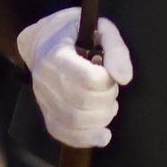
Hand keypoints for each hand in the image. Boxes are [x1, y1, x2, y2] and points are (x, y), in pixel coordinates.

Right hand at [18, 7, 133, 148]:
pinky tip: (102, 136)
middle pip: (81, 101)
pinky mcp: (45, 112)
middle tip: (112, 89)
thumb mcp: (99, 28)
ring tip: (109, 106)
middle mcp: (45, 79)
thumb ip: (115, 49)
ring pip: (73, 121)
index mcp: (56, 54)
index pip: (86, 78)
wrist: (41, 40)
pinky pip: (62, 133)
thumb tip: (124, 78)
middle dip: (107, 99)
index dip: (107, 81)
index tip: (113, 74)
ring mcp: (43, 99)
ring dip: (101, 118)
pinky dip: (85, 138)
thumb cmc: (75, 31)